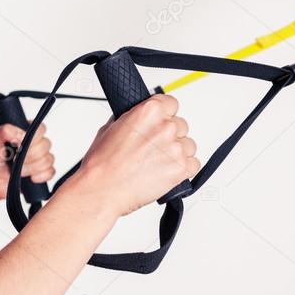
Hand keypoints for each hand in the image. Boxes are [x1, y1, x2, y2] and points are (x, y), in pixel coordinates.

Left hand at [0, 122, 55, 201]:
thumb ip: (4, 131)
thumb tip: (21, 133)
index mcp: (23, 133)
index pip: (40, 128)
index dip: (34, 137)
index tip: (20, 145)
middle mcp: (33, 145)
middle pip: (46, 145)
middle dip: (30, 155)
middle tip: (15, 160)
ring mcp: (38, 159)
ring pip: (49, 159)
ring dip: (33, 167)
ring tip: (19, 171)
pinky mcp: (41, 173)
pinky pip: (51, 172)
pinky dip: (41, 176)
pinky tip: (30, 178)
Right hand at [76, 94, 198, 216]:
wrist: (101, 191)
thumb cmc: (101, 164)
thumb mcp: (110, 128)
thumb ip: (132, 119)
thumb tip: (138, 119)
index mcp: (149, 111)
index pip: (171, 103)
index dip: (164, 115)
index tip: (159, 124)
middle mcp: (165, 127)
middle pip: (181, 125)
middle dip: (168, 136)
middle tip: (151, 149)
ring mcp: (175, 148)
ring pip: (188, 145)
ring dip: (176, 152)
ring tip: (155, 163)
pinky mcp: (181, 169)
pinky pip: (193, 164)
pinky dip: (182, 169)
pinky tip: (164, 172)